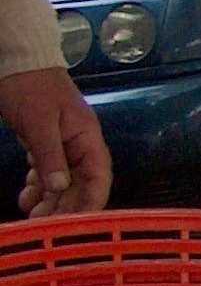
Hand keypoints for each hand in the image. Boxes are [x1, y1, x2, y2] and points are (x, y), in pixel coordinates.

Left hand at [0, 65, 109, 216]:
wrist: (17, 60)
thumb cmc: (30, 87)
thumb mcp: (38, 121)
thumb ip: (50, 155)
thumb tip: (60, 187)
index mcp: (86, 138)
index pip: (98, 176)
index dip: (92, 201)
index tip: (80, 223)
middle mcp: (79, 145)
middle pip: (80, 184)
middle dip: (65, 206)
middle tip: (46, 225)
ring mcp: (63, 145)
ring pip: (62, 181)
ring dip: (50, 200)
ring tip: (32, 216)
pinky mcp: (46, 144)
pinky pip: (47, 172)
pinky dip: (38, 186)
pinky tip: (27, 196)